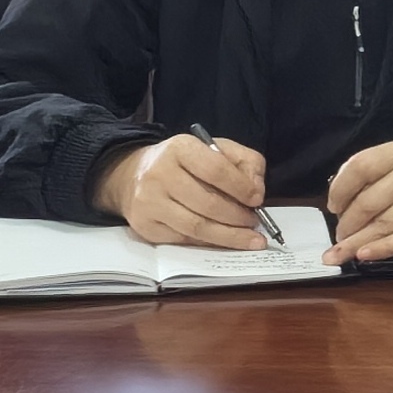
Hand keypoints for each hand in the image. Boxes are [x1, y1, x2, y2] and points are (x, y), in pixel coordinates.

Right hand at [95, 134, 268, 250]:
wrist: (134, 174)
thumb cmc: (185, 162)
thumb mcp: (217, 149)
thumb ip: (245, 162)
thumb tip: (256, 191)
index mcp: (180, 149)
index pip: (216, 170)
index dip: (241, 188)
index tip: (258, 200)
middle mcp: (160, 174)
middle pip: (207, 203)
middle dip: (237, 217)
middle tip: (254, 223)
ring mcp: (149, 202)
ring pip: (196, 227)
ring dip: (227, 235)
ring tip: (247, 238)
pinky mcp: (144, 225)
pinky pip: (182, 239)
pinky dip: (208, 242)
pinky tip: (223, 240)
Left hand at [323, 142, 392, 265]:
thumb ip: (368, 174)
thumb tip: (338, 204)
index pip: (362, 167)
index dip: (340, 189)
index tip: (332, 206)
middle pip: (369, 201)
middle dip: (347, 223)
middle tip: (339, 235)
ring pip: (384, 224)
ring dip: (357, 242)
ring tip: (340, 253)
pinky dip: (382, 249)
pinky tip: (364, 255)